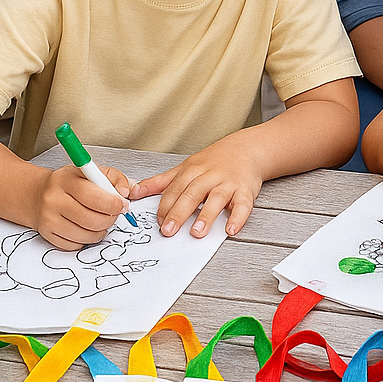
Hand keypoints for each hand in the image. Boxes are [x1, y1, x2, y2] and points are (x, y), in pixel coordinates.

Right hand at [33, 164, 132, 250]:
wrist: (38, 194)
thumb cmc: (69, 183)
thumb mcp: (91, 172)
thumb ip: (114, 178)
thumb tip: (127, 191)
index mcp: (67, 179)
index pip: (94, 197)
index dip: (114, 204)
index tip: (122, 205)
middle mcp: (54, 199)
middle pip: (90, 219)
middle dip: (110, 219)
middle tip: (113, 215)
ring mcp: (49, 218)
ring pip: (84, 235)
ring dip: (100, 231)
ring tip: (101, 222)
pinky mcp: (47, 233)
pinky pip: (74, 245)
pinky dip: (85, 240)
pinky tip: (85, 228)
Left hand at [128, 138, 264, 237]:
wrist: (248, 149)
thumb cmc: (215, 161)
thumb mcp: (186, 167)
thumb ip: (161, 182)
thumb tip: (134, 191)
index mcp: (192, 171)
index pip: (175, 189)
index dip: (166, 206)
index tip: (158, 222)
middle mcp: (209, 177)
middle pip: (192, 194)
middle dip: (179, 212)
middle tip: (169, 231)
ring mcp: (228, 184)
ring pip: (216, 199)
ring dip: (206, 216)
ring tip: (197, 232)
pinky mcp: (246, 191)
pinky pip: (243, 204)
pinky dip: (238, 217)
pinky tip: (231, 229)